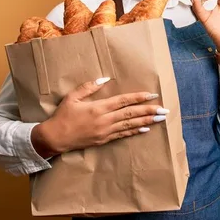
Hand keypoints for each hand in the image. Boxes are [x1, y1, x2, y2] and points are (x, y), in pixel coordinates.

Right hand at [31, 77, 166, 157]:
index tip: (151, 95)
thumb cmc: (63, 116)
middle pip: (131, 114)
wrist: (55, 138)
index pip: (123, 101)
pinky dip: (134, 132)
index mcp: (98, 108)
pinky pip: (123, 135)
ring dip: (146, 121)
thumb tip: (105, 79)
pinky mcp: (104, 140)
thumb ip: (88, 87)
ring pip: (130, 125)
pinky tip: (145, 129)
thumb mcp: (72, 97)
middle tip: (164, 109)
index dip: (138, 97)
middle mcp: (105, 120)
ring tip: (159, 119)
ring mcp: (105, 132)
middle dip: (149, 111)